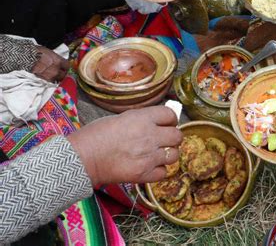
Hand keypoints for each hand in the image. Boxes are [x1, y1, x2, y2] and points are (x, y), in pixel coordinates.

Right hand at [31, 46, 69, 81]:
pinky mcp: (44, 80)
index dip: (65, 66)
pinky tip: (46, 76)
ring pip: (57, 79)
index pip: (67, 66)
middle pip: (63, 74)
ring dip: (56, 77)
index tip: (63, 67)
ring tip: (51, 74)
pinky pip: (50, 81)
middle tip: (58, 72)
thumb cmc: (35, 52)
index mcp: (59, 61)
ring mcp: (50, 76)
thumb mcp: (48, 52)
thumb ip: (55, 58)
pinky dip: (49, 80)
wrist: (25, 58)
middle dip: (61, 73)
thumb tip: (57, 61)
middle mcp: (56, 70)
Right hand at [67, 106, 181, 185]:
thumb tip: (158, 122)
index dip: (171, 119)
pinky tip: (150, 166)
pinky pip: (164, 173)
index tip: (167, 123)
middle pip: (178, 136)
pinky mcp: (144, 174)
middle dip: (173, 137)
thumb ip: (142, 119)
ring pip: (174, 155)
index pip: (171, 115)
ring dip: (168, 154)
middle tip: (164, 139)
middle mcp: (150, 136)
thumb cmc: (96, 135)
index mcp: (143, 119)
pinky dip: (159, 170)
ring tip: (158, 154)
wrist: (82, 158)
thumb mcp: (122, 117)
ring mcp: (149, 156)